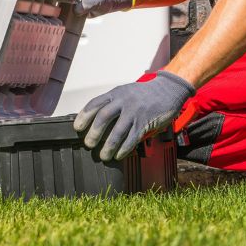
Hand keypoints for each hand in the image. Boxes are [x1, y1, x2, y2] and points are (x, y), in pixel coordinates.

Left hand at [73, 71, 194, 160]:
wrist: (168, 89)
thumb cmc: (144, 94)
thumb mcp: (125, 93)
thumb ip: (113, 104)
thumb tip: (96, 122)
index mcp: (116, 93)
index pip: (95, 103)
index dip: (84, 116)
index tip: (77, 127)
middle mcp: (124, 101)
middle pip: (104, 117)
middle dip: (94, 133)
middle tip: (88, 144)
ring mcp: (135, 111)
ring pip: (118, 131)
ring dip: (108, 146)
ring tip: (103, 156)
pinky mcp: (145, 122)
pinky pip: (132, 138)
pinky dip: (124, 148)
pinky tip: (118, 155)